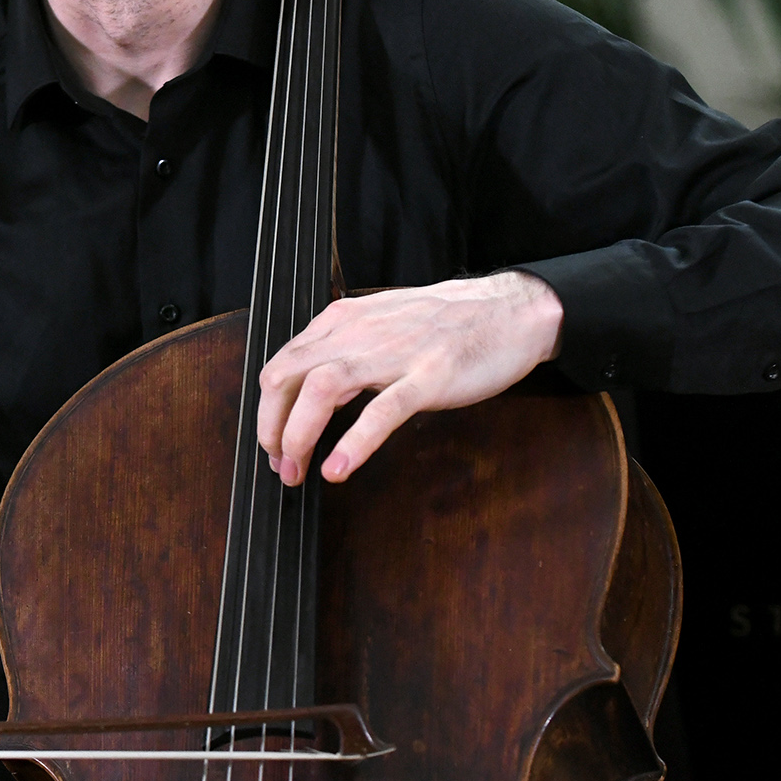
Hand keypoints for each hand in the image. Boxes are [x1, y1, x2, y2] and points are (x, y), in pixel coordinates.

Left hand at [255, 272, 563, 486]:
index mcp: (344, 320)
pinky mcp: (431, 376)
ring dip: (299, 435)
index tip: (275, 446)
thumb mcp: (381, 326)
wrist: (510, 310)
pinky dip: (354, 442)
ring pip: (321, 389)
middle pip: (288, 376)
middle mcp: (360, 332)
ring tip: (296, 471)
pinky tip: (338, 469)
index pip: (282, 364)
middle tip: (280, 466)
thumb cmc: (446, 323)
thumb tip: (310, 394)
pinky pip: (383, 411)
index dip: (269, 411)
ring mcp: (395, 353)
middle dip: (273, 427)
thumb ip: (344, 352)